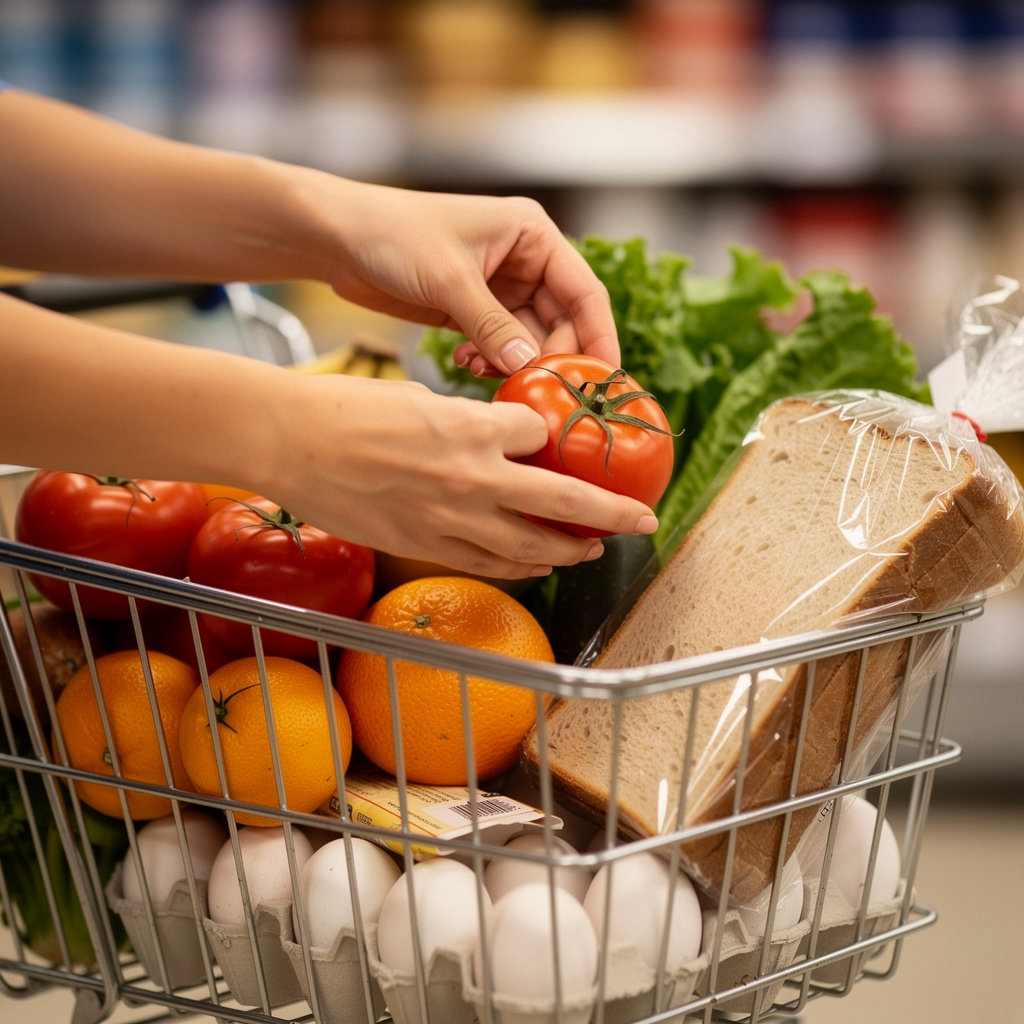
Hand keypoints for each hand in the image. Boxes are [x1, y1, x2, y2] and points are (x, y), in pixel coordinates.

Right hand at [264, 374, 655, 579]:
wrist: (289, 440)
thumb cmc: (347, 408)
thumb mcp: (420, 398)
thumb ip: (467, 422)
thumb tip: (496, 437)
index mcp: (473, 427)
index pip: (542, 434)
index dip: (554, 435)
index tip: (560, 437)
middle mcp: (472, 478)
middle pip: (565, 503)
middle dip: (612, 515)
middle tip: (643, 521)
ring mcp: (450, 518)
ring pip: (532, 546)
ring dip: (572, 550)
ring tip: (595, 550)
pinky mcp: (424, 544)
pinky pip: (488, 563)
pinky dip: (521, 567)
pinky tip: (540, 565)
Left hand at [323, 184, 619, 377]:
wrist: (338, 238)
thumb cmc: (392, 234)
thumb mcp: (448, 279)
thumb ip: (492, 325)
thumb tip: (529, 366)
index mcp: (532, 234)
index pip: (584, 290)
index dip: (598, 336)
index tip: (605, 378)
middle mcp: (524, 260)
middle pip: (562, 322)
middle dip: (551, 358)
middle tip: (537, 391)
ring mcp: (501, 288)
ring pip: (530, 340)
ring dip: (515, 365)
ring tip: (487, 375)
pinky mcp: (475, 311)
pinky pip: (501, 347)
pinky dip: (491, 363)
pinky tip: (466, 365)